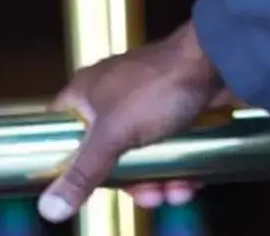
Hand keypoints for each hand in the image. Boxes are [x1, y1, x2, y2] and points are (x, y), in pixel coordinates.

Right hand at [40, 22, 235, 221]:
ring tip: (175, 193)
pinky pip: (167, 149)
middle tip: (147, 196)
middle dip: (128, 183)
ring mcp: (145, 105)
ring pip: (140, 156)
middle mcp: (112, 98)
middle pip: (105, 155)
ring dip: (157, 181)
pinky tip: (190, 183)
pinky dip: (176, 168)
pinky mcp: (174, 112)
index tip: (78, 188)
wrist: (220, 60)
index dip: (64, 162)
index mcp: (86, 93)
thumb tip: (49, 209)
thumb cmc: (160, 87)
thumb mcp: (114, 135)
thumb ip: (83, 172)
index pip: (59, 131)